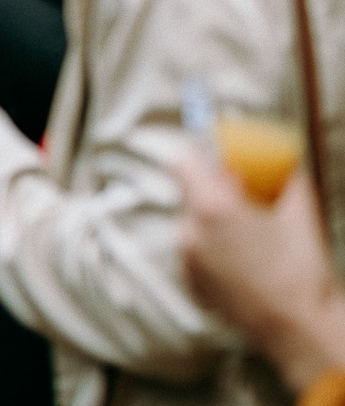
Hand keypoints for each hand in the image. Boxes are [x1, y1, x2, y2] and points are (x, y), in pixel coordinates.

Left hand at [175, 154, 344, 390]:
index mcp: (212, 208)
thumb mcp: (300, 211)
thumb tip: (279, 158)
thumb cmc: (301, 275)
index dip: (200, 156)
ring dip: (216, 222)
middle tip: (247, 199)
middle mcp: (191, 232)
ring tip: (253, 237)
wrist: (300, 328)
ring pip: (194, 223)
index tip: (217, 158)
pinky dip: (215, 248)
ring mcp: (189, 259)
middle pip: (190, 193)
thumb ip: (282, 176)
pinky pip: (197, 251)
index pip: (183, 161)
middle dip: (215, 192)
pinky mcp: (193, 282)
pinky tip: (246, 259)